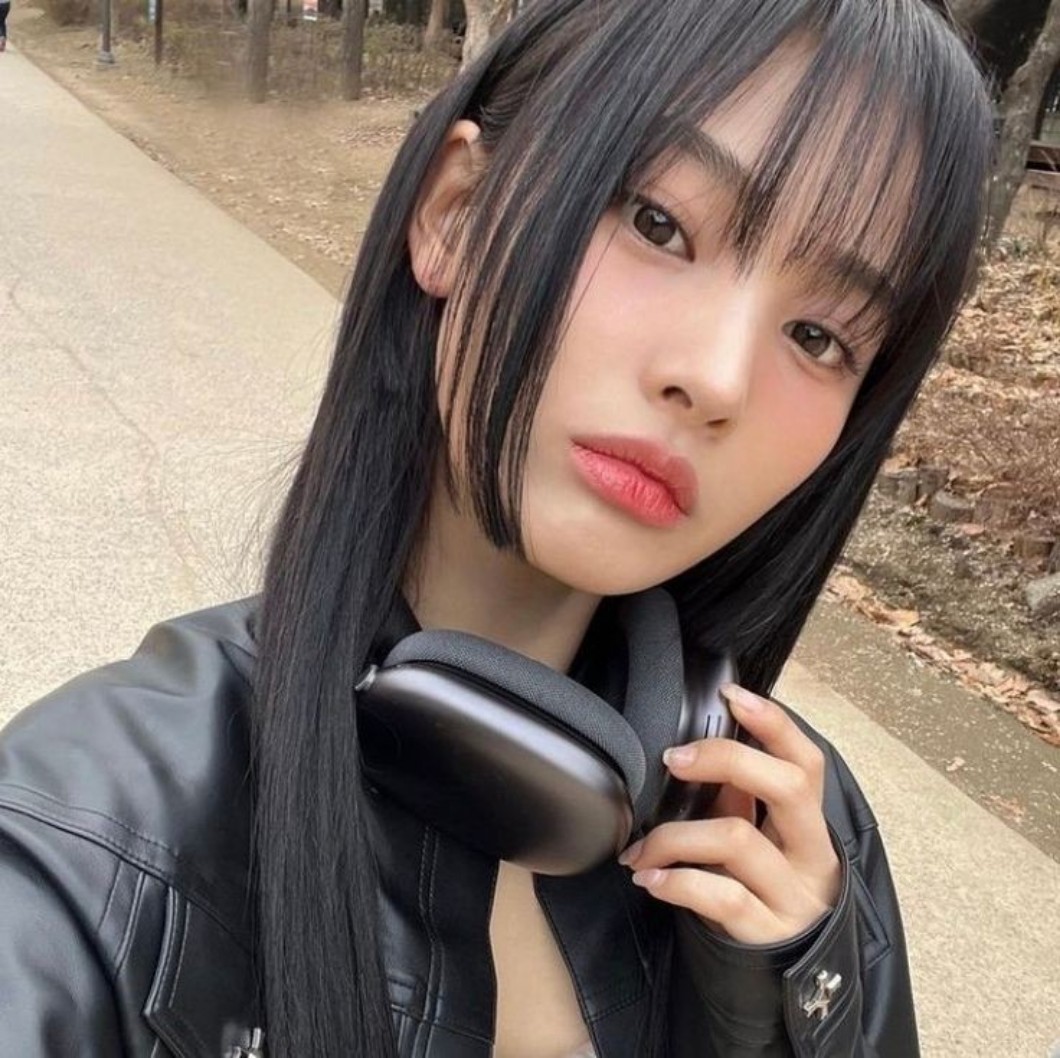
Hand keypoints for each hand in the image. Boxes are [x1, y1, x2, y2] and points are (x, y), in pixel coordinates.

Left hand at [618, 684, 840, 944]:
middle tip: (674, 759)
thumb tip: (702, 751)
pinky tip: (649, 879)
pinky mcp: (767, 935)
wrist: (781, 984)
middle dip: (725, 759)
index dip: (774, 723)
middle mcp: (811, 856)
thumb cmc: (762, 896)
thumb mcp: (761, 846)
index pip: (806, 763)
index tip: (731, 694)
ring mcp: (792, 897)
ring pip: (737, 838)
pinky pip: (721, 895)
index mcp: (809, 826)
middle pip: (786, 786)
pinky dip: (676, 881)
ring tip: (639, 849)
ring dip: (674, 835)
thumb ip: (743, 802)